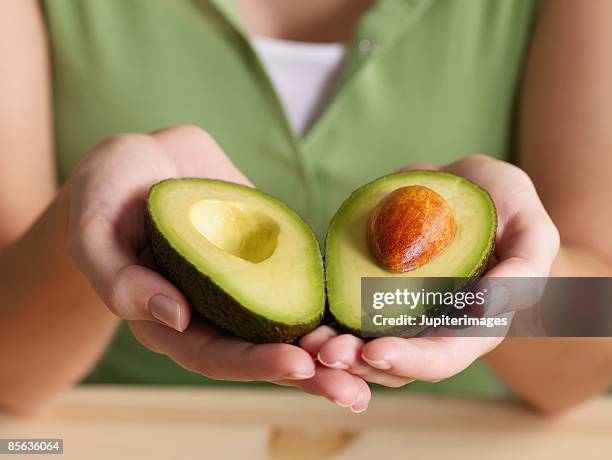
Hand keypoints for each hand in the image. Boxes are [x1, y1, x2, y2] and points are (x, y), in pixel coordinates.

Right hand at [68, 125, 369, 410]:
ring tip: (376, 360)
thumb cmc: (107, 192)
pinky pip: (301, 278)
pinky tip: (367, 306)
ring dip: (331, 344)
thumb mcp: (95, 230)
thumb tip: (172, 316)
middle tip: (354, 387)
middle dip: (308, 372)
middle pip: (263, 350)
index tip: (298, 364)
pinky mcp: (268, 253)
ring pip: (290, 322)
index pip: (215, 355)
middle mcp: (213, 309)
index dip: (255, 364)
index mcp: (169, 319)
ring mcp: (244, 282)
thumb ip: (119, 279)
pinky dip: (332, 296)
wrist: (143, 157)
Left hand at [301, 155, 559, 387]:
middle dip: (358, 363)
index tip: (375, 352)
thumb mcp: (532, 229)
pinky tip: (303, 315)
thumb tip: (491, 307)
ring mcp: (397, 311)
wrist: (464, 185)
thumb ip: (526, 269)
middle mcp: (431, 327)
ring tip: (307, 340)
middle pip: (394, 363)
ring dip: (334, 350)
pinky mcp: (369, 289)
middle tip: (325, 352)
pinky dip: (325, 320)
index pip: (443, 357)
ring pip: (363, 347)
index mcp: (473, 325)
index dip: (411, 360)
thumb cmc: (506, 206)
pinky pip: (344, 313)